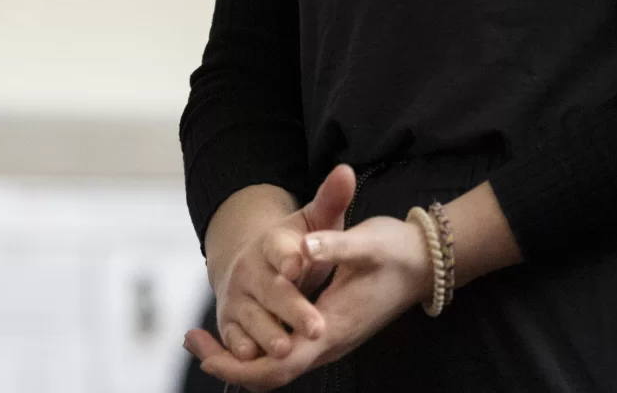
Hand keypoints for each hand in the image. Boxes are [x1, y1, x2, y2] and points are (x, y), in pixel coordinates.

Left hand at [186, 215, 431, 389]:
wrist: (426, 263)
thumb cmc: (396, 251)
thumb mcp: (366, 242)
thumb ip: (334, 245)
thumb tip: (302, 248)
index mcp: (333, 327)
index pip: (278, 363)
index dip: (238, 364)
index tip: (204, 353)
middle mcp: (328, 342)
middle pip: (271, 374)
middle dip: (228, 363)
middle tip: (191, 340)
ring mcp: (328, 341)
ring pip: (276, 367)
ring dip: (238, 357)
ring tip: (201, 336)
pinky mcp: (327, 333)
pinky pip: (285, 354)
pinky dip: (256, 349)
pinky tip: (236, 330)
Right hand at [200, 167, 356, 363]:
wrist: (251, 263)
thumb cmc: (293, 245)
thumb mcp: (313, 220)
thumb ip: (331, 200)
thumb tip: (346, 171)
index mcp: (272, 244)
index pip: (279, 247)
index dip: (290, 255)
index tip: (300, 261)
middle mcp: (250, 271)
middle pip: (269, 291)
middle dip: (290, 309)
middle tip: (315, 325)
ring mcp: (237, 299)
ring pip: (250, 320)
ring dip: (264, 336)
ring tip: (284, 349)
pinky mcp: (230, 323)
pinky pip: (234, 341)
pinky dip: (241, 353)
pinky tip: (254, 362)